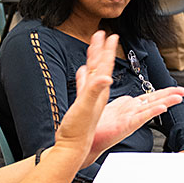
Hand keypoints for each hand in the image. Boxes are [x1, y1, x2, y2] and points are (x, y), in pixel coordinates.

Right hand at [52, 32, 116, 158]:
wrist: (71, 148)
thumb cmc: (77, 131)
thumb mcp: (85, 107)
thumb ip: (94, 91)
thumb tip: (105, 76)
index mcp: (99, 92)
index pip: (106, 66)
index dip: (107, 50)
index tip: (112, 35)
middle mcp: (98, 94)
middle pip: (102, 67)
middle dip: (102, 50)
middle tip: (104, 34)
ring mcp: (91, 99)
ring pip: (94, 74)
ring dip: (95, 60)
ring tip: (95, 47)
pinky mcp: (83, 105)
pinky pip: (85, 85)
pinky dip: (85, 76)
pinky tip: (83, 71)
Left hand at [85, 87, 183, 164]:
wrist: (86, 140)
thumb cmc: (94, 126)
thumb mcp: (104, 105)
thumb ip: (112, 97)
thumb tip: (117, 89)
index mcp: (128, 106)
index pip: (149, 96)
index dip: (162, 92)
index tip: (174, 89)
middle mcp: (132, 111)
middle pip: (154, 100)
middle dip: (170, 94)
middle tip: (183, 91)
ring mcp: (130, 118)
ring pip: (152, 107)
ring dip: (166, 101)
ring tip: (179, 97)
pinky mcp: (126, 126)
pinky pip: (141, 117)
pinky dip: (152, 112)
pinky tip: (162, 108)